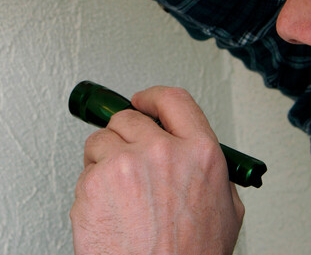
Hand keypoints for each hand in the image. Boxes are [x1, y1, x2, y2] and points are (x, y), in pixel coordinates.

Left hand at [70, 86, 243, 254]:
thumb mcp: (225, 211)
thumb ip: (213, 174)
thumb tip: (196, 157)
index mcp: (200, 153)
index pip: (173, 100)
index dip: (153, 98)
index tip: (142, 102)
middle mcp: (161, 151)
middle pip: (128, 118)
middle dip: (125, 138)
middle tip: (127, 164)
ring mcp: (124, 165)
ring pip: (100, 141)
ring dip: (104, 161)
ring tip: (120, 197)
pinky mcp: (93, 183)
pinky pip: (85, 169)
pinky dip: (91, 187)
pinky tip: (110, 211)